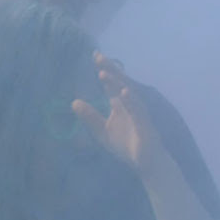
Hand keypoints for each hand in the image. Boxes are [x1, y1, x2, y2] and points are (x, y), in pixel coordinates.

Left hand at [72, 53, 166, 176]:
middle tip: (98, 56)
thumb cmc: (126, 146)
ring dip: (117, 83)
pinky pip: (138, 112)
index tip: (95, 54)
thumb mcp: (101, 132)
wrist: (146, 164)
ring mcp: (139, 114)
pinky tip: (125, 93)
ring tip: (104, 72)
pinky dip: (132, 102)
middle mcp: (130, 105)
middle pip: (120, 84)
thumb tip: (73, 102)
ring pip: (129, 94)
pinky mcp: (145, 126)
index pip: (111, 84)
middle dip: (110, 70)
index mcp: (120, 105)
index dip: (104, 70)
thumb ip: (89, 117)